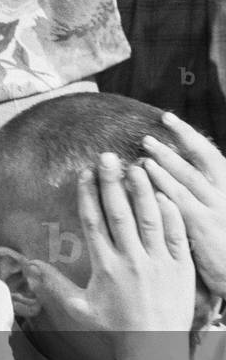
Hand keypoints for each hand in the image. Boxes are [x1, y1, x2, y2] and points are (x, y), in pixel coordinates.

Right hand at [26, 153, 194, 334]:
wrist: (154, 348)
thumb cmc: (115, 328)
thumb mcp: (78, 308)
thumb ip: (53, 284)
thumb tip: (28, 266)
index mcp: (105, 267)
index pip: (94, 222)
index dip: (88, 195)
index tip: (84, 172)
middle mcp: (131, 261)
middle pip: (119, 213)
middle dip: (112, 182)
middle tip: (108, 156)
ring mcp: (158, 263)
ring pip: (149, 219)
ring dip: (141, 190)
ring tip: (136, 165)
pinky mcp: (181, 269)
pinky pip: (175, 235)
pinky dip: (170, 214)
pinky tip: (164, 194)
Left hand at [141, 111, 225, 297]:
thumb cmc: (225, 242)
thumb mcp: (218, 211)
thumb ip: (200, 191)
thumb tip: (172, 171)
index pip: (208, 154)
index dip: (188, 135)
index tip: (168, 118)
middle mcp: (224, 194)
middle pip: (199, 161)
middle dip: (174, 144)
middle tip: (147, 133)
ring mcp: (216, 210)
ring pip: (187, 182)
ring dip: (163, 167)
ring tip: (142, 155)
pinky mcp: (205, 229)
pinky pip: (182, 208)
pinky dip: (166, 195)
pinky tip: (148, 187)